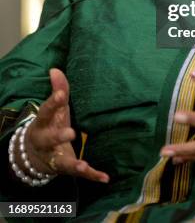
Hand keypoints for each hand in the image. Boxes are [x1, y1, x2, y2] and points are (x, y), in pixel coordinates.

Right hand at [14, 68, 108, 182]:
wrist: (36, 155)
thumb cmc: (50, 124)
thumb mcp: (54, 109)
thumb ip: (58, 90)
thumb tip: (55, 69)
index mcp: (43, 123)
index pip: (46, 112)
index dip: (52, 103)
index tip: (59, 95)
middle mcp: (46, 142)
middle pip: (49, 140)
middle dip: (58, 136)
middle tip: (71, 132)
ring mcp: (55, 157)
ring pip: (63, 162)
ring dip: (74, 164)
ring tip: (83, 165)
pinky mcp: (67, 168)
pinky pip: (79, 173)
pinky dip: (92, 176)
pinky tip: (105, 178)